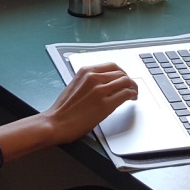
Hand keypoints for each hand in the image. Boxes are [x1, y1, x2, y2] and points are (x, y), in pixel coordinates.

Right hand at [0, 62, 137, 160]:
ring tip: (134, 94)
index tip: (124, 78)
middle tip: (132, 88)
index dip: (122, 73)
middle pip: (121, 73)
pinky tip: (132, 99)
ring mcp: (100, 90)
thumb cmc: (63, 109)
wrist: (56, 123)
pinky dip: (132, 95)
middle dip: (129, 80)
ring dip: (133, 87)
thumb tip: (105, 83)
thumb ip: (90, 81)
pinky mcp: (106, 104)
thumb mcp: (75, 86)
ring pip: (126, 82)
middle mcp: (94, 77)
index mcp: (86, 71)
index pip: (112, 66)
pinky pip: (126, 94)